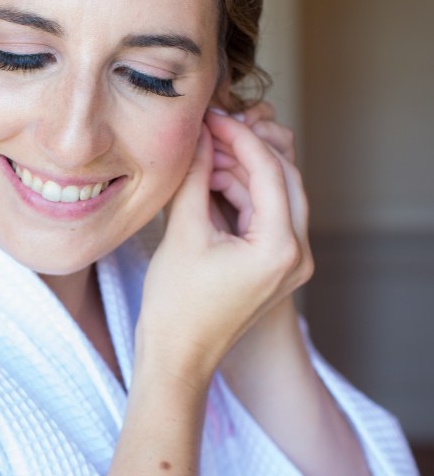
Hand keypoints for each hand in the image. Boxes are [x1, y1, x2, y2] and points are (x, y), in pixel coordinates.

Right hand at [136, 106, 312, 384]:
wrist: (178, 358)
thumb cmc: (177, 306)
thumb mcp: (184, 232)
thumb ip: (196, 176)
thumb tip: (201, 134)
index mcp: (281, 247)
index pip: (269, 171)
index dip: (238, 137)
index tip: (210, 117)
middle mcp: (298, 255)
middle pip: (285, 179)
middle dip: (247, 151)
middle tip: (210, 132)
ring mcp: (292, 263)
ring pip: (278, 196)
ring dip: (244, 172)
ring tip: (204, 157)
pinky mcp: (277, 266)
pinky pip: (268, 216)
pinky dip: (244, 196)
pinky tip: (211, 182)